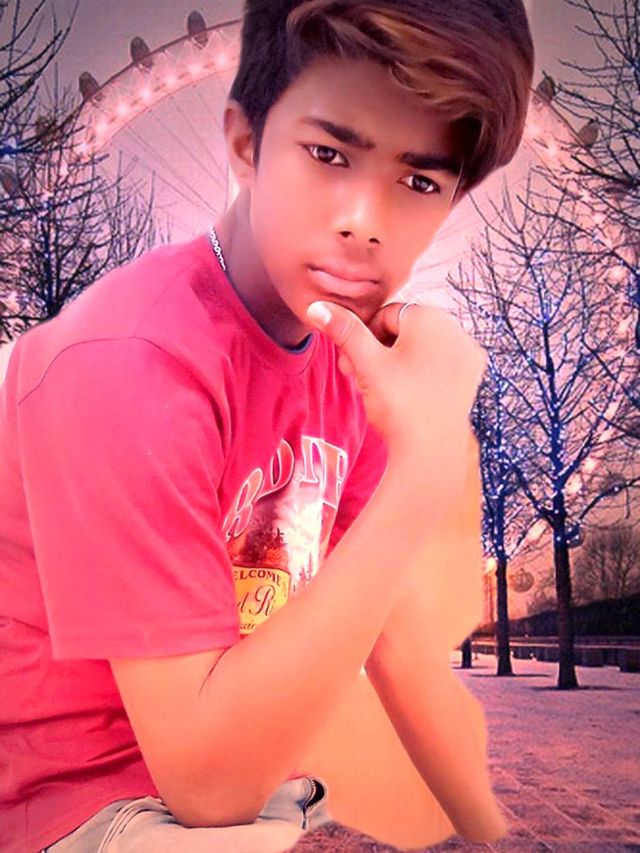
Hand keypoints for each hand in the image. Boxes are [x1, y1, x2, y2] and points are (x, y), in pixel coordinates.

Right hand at [307, 300, 486, 450]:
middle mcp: (455, 329)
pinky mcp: (472, 375)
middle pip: (404, 331)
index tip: (350, 361)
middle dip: (378, 351)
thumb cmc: (399, 404)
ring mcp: (467, 353)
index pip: (385, 315)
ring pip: (421, 348)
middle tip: (358, 376)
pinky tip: (407, 394)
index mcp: (431, 317)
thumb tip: (317, 307)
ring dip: (397, 362)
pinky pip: (439, 363)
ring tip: (380, 388)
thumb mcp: (366, 363)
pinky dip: (421, 373)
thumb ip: (344, 330)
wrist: (430, 451)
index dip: (362, 338)